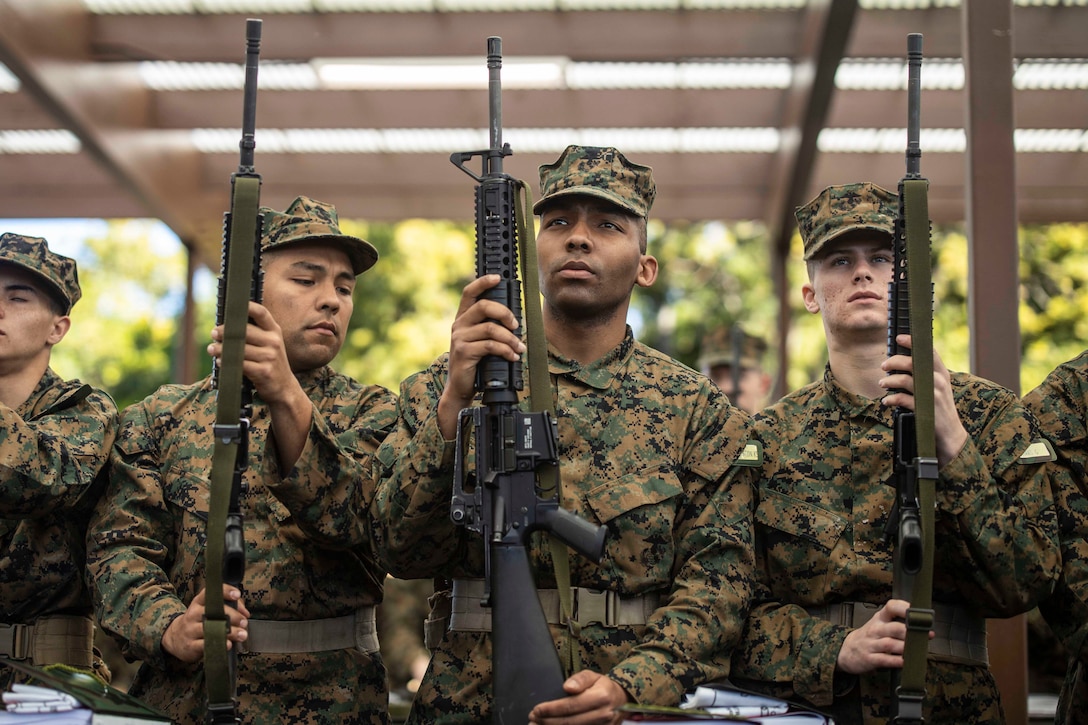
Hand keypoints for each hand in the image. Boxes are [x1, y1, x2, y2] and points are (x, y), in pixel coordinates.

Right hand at [161, 586, 249, 663]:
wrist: (175, 638)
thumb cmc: (199, 621)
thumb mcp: (209, 611)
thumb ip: (230, 607)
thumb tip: (245, 613)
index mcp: (199, 602)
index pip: (210, 593)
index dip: (225, 592)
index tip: (237, 595)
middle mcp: (194, 614)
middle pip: (213, 611)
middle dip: (232, 616)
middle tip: (244, 622)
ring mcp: (191, 630)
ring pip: (210, 628)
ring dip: (229, 632)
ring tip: (241, 634)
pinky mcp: (190, 645)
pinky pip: (204, 644)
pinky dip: (218, 644)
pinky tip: (228, 644)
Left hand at [208, 302, 302, 407]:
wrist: (284, 387)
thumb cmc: (270, 362)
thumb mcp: (270, 344)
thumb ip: (255, 333)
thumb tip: (227, 324)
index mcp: (275, 331)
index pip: (262, 313)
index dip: (247, 306)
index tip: (232, 306)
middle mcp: (274, 341)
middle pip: (245, 331)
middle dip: (226, 331)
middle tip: (214, 333)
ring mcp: (270, 356)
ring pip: (239, 349)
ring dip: (222, 349)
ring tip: (212, 349)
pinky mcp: (264, 371)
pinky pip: (240, 364)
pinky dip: (227, 362)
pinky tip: (220, 361)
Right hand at [437, 275, 524, 438]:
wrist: (461, 387)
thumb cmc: (475, 363)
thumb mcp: (481, 341)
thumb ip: (490, 328)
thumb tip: (515, 320)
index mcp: (463, 318)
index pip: (469, 292)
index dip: (483, 282)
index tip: (498, 278)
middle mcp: (459, 324)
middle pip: (484, 306)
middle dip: (505, 313)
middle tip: (516, 326)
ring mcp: (459, 338)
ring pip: (491, 328)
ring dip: (510, 338)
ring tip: (519, 348)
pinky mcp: (463, 351)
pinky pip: (490, 345)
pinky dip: (506, 350)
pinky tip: (512, 356)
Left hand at [528, 670, 630, 724]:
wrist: (622, 701)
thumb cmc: (602, 686)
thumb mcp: (593, 676)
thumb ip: (579, 679)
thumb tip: (566, 687)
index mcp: (601, 697)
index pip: (571, 706)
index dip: (552, 709)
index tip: (536, 709)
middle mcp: (603, 715)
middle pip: (570, 722)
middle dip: (548, 722)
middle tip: (532, 719)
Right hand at [836, 599, 932, 674]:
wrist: (847, 651)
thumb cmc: (870, 637)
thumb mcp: (879, 624)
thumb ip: (897, 623)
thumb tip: (923, 625)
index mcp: (879, 618)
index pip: (891, 607)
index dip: (905, 608)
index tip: (920, 614)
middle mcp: (875, 629)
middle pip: (895, 628)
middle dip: (911, 632)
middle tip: (926, 636)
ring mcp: (871, 644)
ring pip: (891, 644)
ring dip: (906, 647)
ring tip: (918, 650)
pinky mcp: (870, 659)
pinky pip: (885, 659)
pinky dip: (896, 661)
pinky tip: (905, 661)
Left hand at [879, 334, 967, 466]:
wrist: (951, 434)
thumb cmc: (938, 408)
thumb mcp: (936, 388)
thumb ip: (924, 375)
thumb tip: (900, 362)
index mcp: (942, 373)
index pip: (929, 352)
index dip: (913, 342)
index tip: (898, 338)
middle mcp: (939, 381)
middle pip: (913, 363)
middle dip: (894, 362)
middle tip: (883, 366)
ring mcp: (933, 395)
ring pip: (905, 380)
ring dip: (890, 381)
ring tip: (882, 384)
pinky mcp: (925, 409)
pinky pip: (903, 399)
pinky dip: (891, 399)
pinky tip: (887, 401)